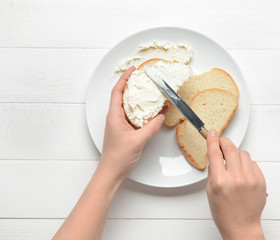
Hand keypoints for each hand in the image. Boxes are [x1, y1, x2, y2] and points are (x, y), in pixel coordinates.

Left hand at [98, 66, 164, 184]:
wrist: (112, 172)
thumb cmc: (118, 157)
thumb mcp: (138, 140)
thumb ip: (151, 127)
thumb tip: (160, 116)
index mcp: (114, 116)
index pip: (118, 92)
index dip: (124, 78)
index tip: (133, 70)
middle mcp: (116, 118)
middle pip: (124, 96)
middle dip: (133, 85)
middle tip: (145, 78)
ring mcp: (120, 124)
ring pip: (130, 106)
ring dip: (140, 99)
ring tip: (151, 92)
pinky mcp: (126, 131)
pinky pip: (135, 117)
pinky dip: (143, 112)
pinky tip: (153, 112)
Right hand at [206, 130, 266, 239]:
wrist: (241, 226)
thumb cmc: (224, 212)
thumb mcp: (210, 191)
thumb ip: (213, 171)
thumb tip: (215, 153)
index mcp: (220, 181)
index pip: (215, 153)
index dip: (213, 140)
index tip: (212, 133)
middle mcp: (236, 178)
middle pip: (231, 148)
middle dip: (225, 142)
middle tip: (222, 143)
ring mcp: (251, 179)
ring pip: (243, 153)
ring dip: (236, 155)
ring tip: (233, 165)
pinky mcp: (261, 181)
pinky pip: (253, 163)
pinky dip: (246, 165)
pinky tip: (243, 174)